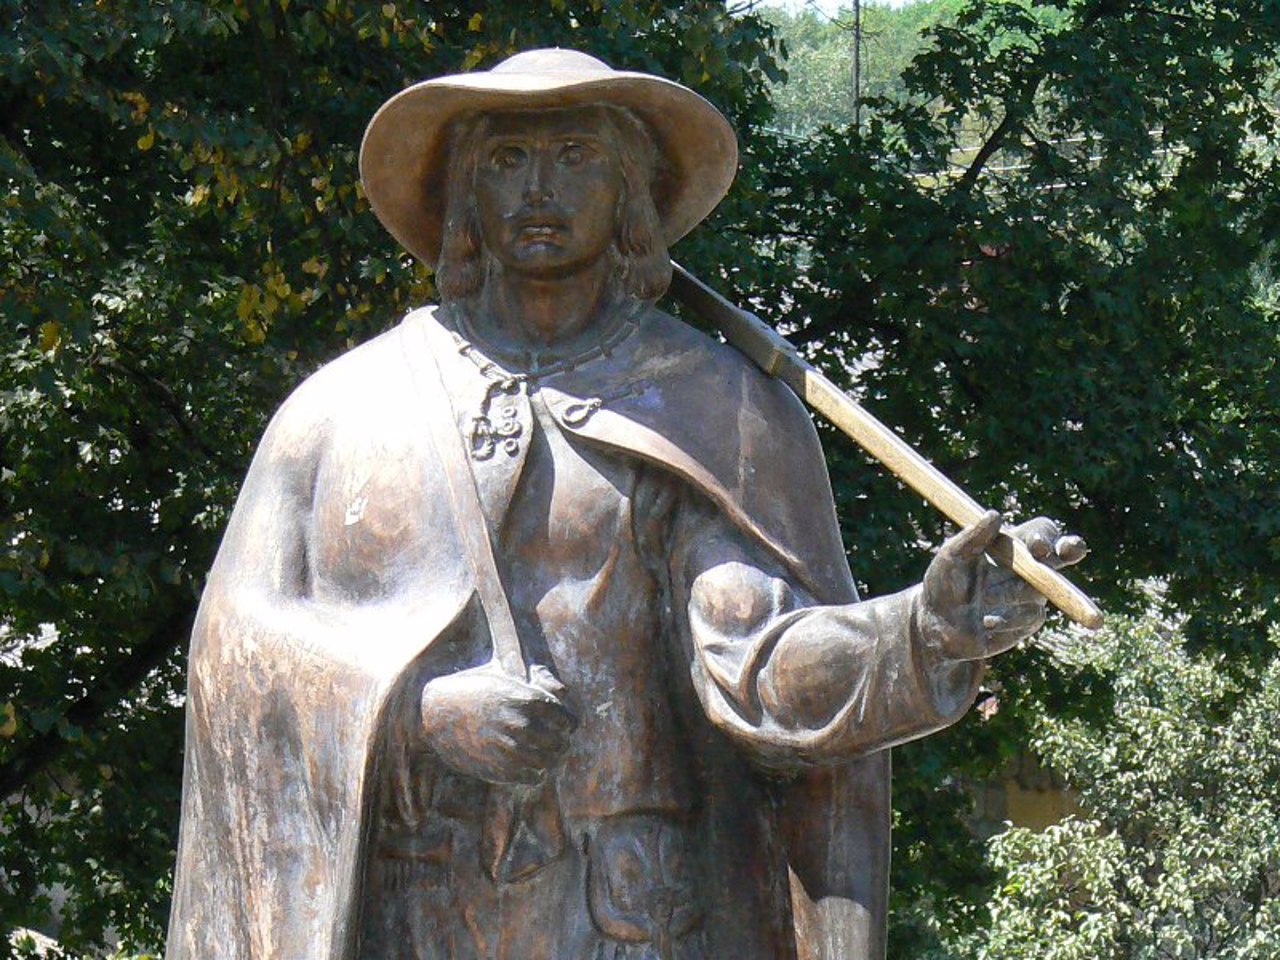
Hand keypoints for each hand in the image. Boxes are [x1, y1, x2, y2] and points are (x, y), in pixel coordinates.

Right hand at [420, 664, 575, 785]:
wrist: (434, 713)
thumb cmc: (472, 690)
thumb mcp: (505, 677)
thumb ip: (535, 682)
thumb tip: (564, 690)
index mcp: (526, 699)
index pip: (565, 719)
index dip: (568, 723)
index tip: (564, 726)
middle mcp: (520, 724)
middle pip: (559, 742)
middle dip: (561, 743)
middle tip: (559, 744)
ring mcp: (508, 748)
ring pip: (547, 763)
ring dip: (550, 761)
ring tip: (547, 758)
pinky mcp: (496, 768)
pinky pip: (530, 777)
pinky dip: (535, 775)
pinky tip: (531, 769)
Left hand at [921, 511, 1087, 659]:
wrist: (938, 627)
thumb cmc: (942, 585)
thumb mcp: (951, 558)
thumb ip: (972, 538)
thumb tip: (994, 515)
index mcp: (1011, 546)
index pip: (1040, 532)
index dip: (1045, 536)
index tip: (1038, 547)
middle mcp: (1027, 568)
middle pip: (1062, 554)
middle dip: (1071, 548)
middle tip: (1071, 550)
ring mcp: (1032, 594)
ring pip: (1037, 592)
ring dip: (1008, 596)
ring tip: (981, 600)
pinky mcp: (1029, 620)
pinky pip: (1028, 617)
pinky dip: (1006, 619)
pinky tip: (986, 623)